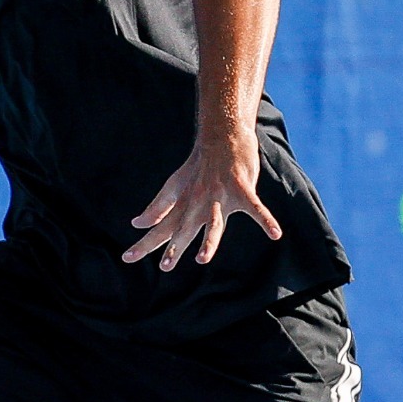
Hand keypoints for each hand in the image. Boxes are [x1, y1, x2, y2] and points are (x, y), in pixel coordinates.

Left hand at [122, 132, 281, 270]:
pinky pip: (255, 208)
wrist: (222, 135)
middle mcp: (198, 202)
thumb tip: (137, 223)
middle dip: (174, 247)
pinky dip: (266, 221)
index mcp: (182, 204)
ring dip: (209, 241)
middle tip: (165, 266)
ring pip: (214, 222)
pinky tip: (275, 234)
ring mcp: (220, 196)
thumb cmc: (199, 164)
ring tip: (202, 259)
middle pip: (184, 228)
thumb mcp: (174, 185)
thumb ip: (158, 206)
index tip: (127, 257)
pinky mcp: (241, 189)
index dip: (145, 242)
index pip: (160, 227)